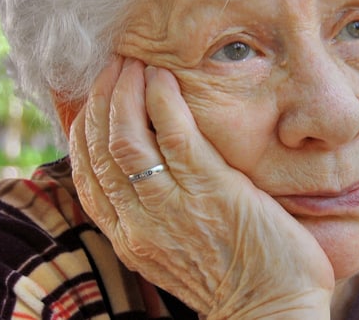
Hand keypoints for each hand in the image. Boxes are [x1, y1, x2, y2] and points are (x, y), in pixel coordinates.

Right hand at [69, 57, 334, 317]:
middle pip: (99, 150)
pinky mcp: (212, 190)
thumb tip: (152, 175)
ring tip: (130, 63)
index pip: (88, 175)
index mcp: (130, 237)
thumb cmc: (237, 278)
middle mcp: (140, 222)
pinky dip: (161, 100)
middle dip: (99, 100)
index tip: (92, 99)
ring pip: (125, 139)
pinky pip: (174, 135)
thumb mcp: (179, 251)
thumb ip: (158, 215)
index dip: (84, 129)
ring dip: (123, 92)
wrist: (274, 308)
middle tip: (110, 67)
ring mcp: (174, 206)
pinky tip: (161, 77)